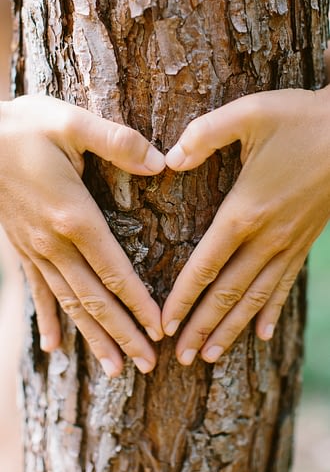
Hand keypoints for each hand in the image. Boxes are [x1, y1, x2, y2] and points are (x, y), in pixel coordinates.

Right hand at [0, 95, 164, 375]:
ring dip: (93, 336)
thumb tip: (161, 161)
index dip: (138, 303)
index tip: (159, 331)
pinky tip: (54, 346)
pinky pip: (38, 290)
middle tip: (148, 366)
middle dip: (122, 333)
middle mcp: (53, 242)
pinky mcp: (22, 246)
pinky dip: (49, 319)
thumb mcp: (73, 123)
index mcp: (73, 215)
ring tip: (114, 367)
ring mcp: (35, 248)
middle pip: (94, 298)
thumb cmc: (25, 127)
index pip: (114, 271)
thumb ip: (118, 142)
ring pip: (69, 303)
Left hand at [162, 87, 329, 364]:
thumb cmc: (300, 118)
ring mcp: (289, 243)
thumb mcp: (248, 114)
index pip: (205, 266)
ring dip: (231, 328)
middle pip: (227, 293)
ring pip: (255, 297)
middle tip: (178, 358)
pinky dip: (271, 311)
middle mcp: (266, 237)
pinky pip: (286, 285)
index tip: (164, 325)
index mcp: (244, 211)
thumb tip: (169, 159)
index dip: (182, 298)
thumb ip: (203, 135)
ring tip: (209, 356)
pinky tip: (263, 333)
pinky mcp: (306, 240)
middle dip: (201, 327)